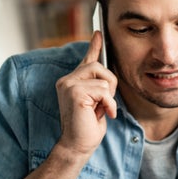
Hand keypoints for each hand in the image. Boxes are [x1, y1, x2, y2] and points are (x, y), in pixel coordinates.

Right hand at [55, 31, 117, 157]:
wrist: (78, 145)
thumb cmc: (88, 127)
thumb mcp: (98, 102)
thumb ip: (100, 87)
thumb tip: (108, 73)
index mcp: (73, 81)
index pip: (86, 60)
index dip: (94, 46)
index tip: (99, 32)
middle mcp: (67, 80)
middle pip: (99, 66)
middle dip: (110, 84)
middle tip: (106, 103)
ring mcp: (68, 84)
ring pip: (103, 78)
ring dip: (109, 97)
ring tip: (101, 110)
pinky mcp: (74, 92)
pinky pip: (104, 90)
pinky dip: (109, 104)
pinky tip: (103, 114)